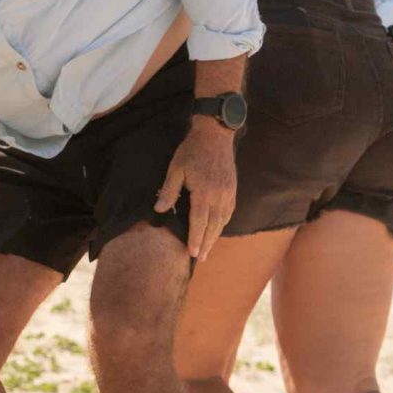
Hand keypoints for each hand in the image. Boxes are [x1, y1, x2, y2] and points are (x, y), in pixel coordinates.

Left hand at [155, 118, 237, 259]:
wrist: (215, 134)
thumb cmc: (192, 150)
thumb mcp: (175, 168)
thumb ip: (169, 191)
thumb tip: (159, 209)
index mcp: (204, 192)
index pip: (199, 222)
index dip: (196, 239)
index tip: (192, 253)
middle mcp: (219, 196)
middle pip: (213, 226)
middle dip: (207, 243)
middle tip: (201, 259)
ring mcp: (228, 193)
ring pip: (222, 221)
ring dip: (216, 236)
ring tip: (208, 249)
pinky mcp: (232, 189)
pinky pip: (229, 212)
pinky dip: (223, 223)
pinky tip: (217, 229)